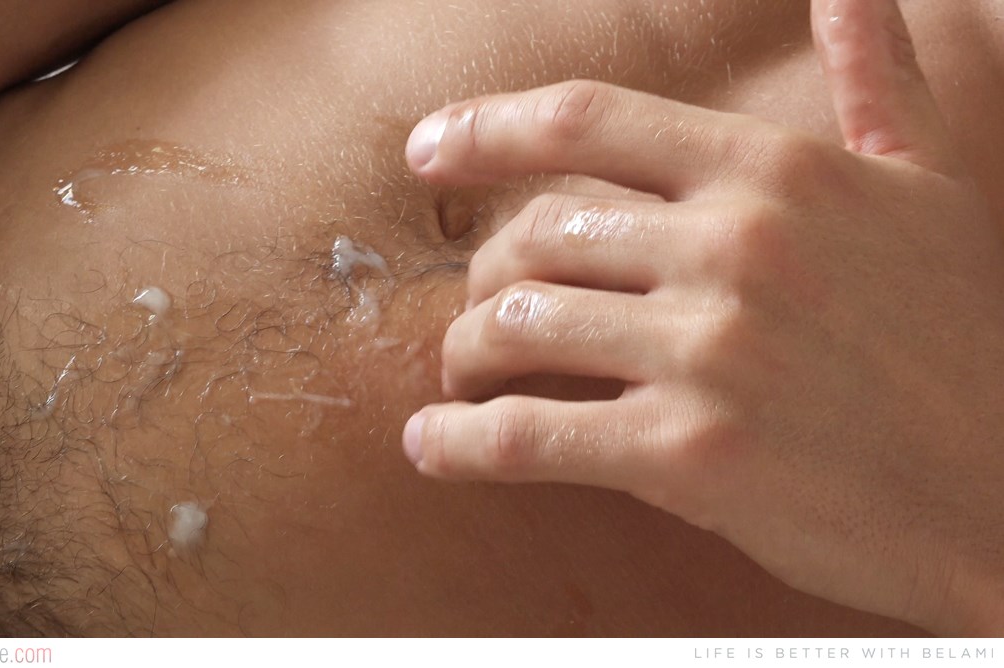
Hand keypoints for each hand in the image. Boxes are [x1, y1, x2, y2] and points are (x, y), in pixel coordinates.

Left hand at [401, 0, 1003, 634]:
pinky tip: (433, 448)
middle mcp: (732, 245)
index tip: (426, 151)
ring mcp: (709, 351)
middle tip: (475, 316)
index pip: (584, 121)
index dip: (485, 130)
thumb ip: (878, 80)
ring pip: (515, 328)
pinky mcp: (691, 454)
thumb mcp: (930, 187)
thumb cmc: (968, 336)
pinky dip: (462, 446)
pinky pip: (530, 436)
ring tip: (461, 380)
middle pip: (533, 236)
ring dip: (464, 357)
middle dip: (481, 281)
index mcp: (773, 171)